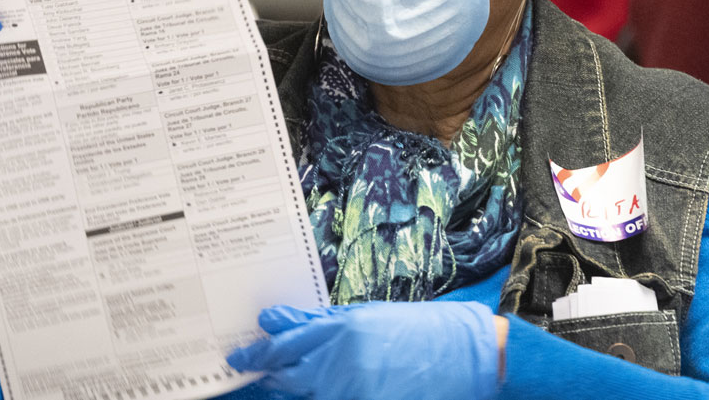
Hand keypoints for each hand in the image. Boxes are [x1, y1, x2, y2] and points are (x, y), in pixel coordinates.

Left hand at [226, 301, 499, 399]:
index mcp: (342, 329)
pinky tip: (336, 388)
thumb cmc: (421, 331)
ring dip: (302, 390)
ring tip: (320, 379)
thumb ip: (323, 322)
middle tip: (265, 374)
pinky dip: (327, 396)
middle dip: (273, 376)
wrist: (468, 355)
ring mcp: (351, 392)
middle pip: (287, 377)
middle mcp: (340, 362)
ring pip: (307, 396)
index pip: (283, 345)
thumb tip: (278, 322)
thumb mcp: (370, 316)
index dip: (257, 353)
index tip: (240, 357)